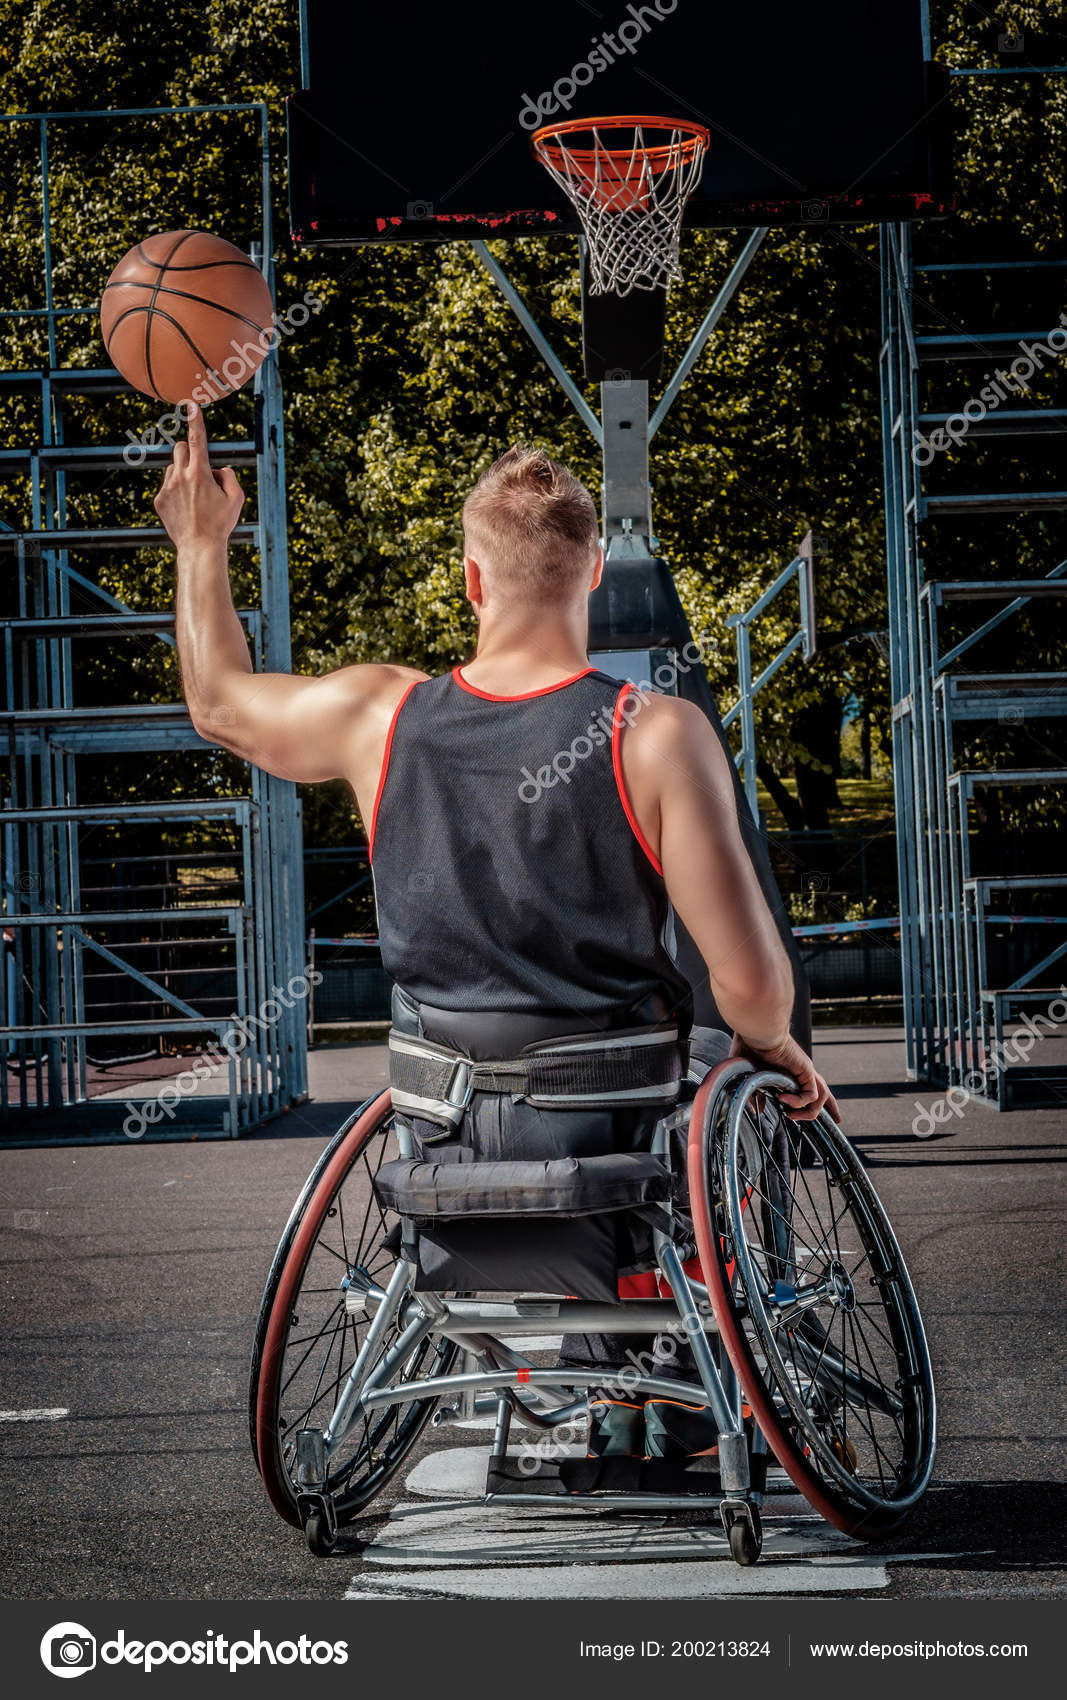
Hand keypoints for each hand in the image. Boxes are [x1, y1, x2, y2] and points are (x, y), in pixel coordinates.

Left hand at [153, 403, 243, 547]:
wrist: (200, 547)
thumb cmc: (221, 523)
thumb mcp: (237, 498)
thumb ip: (230, 476)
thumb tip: (219, 469)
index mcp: (200, 473)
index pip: (197, 439)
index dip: (195, 420)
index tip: (191, 404)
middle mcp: (181, 476)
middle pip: (179, 448)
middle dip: (188, 451)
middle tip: (199, 468)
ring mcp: (167, 488)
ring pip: (172, 468)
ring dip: (183, 474)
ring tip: (195, 497)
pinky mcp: (160, 500)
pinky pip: (167, 486)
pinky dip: (176, 491)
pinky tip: (186, 508)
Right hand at [729, 1030, 840, 1124]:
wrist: (757, 1031)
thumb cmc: (750, 1044)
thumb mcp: (750, 1074)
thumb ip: (756, 1093)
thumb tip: (758, 1110)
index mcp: (790, 1069)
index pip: (808, 1084)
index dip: (812, 1098)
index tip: (808, 1110)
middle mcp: (801, 1070)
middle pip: (824, 1090)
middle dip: (832, 1107)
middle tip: (837, 1120)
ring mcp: (805, 1070)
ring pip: (821, 1096)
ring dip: (809, 1112)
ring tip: (791, 1115)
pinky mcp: (806, 1071)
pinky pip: (811, 1095)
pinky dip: (798, 1102)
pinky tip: (783, 1099)